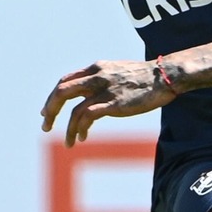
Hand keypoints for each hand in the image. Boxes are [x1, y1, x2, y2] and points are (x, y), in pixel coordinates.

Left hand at [41, 60, 167, 146]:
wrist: (165, 76)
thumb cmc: (146, 77)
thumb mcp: (119, 73)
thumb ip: (103, 80)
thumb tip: (94, 95)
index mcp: (96, 68)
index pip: (65, 80)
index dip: (53, 96)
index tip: (48, 110)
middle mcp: (96, 77)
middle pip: (61, 91)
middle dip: (50, 110)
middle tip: (46, 125)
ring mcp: (104, 90)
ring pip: (72, 109)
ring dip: (66, 128)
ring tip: (68, 142)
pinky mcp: (113, 104)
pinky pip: (87, 117)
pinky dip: (80, 129)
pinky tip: (82, 137)